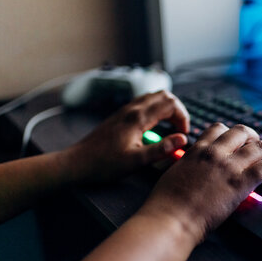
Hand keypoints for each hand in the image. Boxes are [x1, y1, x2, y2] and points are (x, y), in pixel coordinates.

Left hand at [61, 91, 189, 182]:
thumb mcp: (136, 161)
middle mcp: (132, 109)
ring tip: (171, 128)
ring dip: (167, 109)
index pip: (171, 104)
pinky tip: (155, 127)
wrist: (77, 162)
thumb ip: (161, 149)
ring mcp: (125, 110)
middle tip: (180, 130)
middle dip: (178, 110)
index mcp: (137, 118)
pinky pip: (144, 104)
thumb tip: (182, 140)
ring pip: (154, 97)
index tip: (183, 135)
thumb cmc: (104, 164)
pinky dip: (156, 110)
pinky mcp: (120, 115)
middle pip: (165, 96)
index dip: (183, 117)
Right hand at [142, 123, 261, 243]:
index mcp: (197, 151)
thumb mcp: (173, 174)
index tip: (239, 139)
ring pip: (258, 147)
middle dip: (253, 136)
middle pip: (241, 132)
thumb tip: (191, 169)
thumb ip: (187, 166)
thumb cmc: (166, 204)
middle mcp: (214, 153)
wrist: (171, 219)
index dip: (231, 133)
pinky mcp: (240, 183)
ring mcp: (228, 167)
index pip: (218, 130)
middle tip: (260, 143)